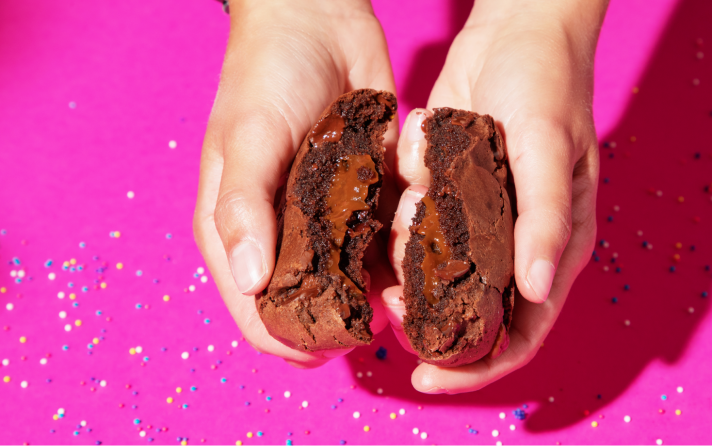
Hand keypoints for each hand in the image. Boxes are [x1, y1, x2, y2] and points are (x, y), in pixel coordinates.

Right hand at [193, 0, 397, 367]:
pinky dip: (397, 253)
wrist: (318, 20)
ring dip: (376, 291)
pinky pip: (380, 241)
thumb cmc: (266, 74)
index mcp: (237, 231)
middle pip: (307, 306)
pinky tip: (420, 253)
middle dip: (340, 321)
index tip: (332, 347)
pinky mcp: (362, 198)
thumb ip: (243, 209)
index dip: (287, 340)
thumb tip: (250, 284)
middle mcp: (279, 233)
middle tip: (382, 316)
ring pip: (350, 281)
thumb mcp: (247, 138)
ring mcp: (322, 218)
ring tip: (408, 287)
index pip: (254, 312)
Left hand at [383, 0, 606, 392]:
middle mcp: (515, 244)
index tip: (428, 378)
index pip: (520, 334)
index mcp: (554, 248)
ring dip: (409, 258)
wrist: (516, 31)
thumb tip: (537, 290)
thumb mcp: (548, 147)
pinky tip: (398, 186)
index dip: (478, 368)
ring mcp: (480, 221)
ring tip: (400, 216)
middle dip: (428, 314)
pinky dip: (402, 217)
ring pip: (436, 271)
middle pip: (470, 312)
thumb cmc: (548, 84)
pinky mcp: (448, 193)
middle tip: (391, 295)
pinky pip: (417, 225)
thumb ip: (546, 218)